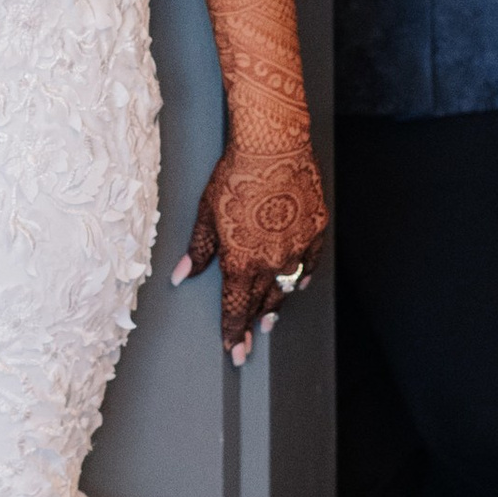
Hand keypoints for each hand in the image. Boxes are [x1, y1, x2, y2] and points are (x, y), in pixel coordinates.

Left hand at [170, 130, 328, 367]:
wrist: (272, 145)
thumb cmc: (235, 175)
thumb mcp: (207, 214)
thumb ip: (197, 251)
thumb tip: (181, 276)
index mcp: (241, 261)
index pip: (236, 308)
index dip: (234, 332)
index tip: (234, 351)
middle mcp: (271, 261)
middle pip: (262, 303)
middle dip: (253, 325)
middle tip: (250, 344)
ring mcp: (297, 247)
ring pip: (286, 287)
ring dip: (276, 305)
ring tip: (270, 319)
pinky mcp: (315, 230)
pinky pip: (310, 263)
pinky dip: (302, 275)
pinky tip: (299, 283)